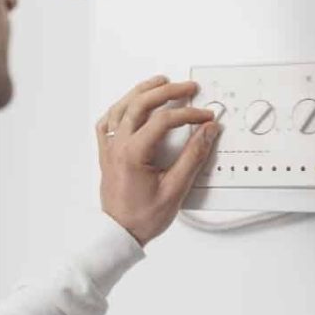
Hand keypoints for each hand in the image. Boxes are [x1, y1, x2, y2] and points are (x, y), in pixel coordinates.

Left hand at [96, 75, 220, 245]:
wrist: (119, 232)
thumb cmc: (142, 217)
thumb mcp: (175, 189)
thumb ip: (193, 157)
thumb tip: (207, 133)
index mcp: (132, 153)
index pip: (164, 121)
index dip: (189, 115)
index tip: (205, 118)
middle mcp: (117, 145)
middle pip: (141, 104)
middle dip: (167, 91)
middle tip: (187, 87)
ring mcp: (109, 147)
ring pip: (122, 107)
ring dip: (142, 91)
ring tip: (159, 82)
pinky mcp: (107, 152)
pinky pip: (108, 122)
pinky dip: (119, 108)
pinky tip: (127, 104)